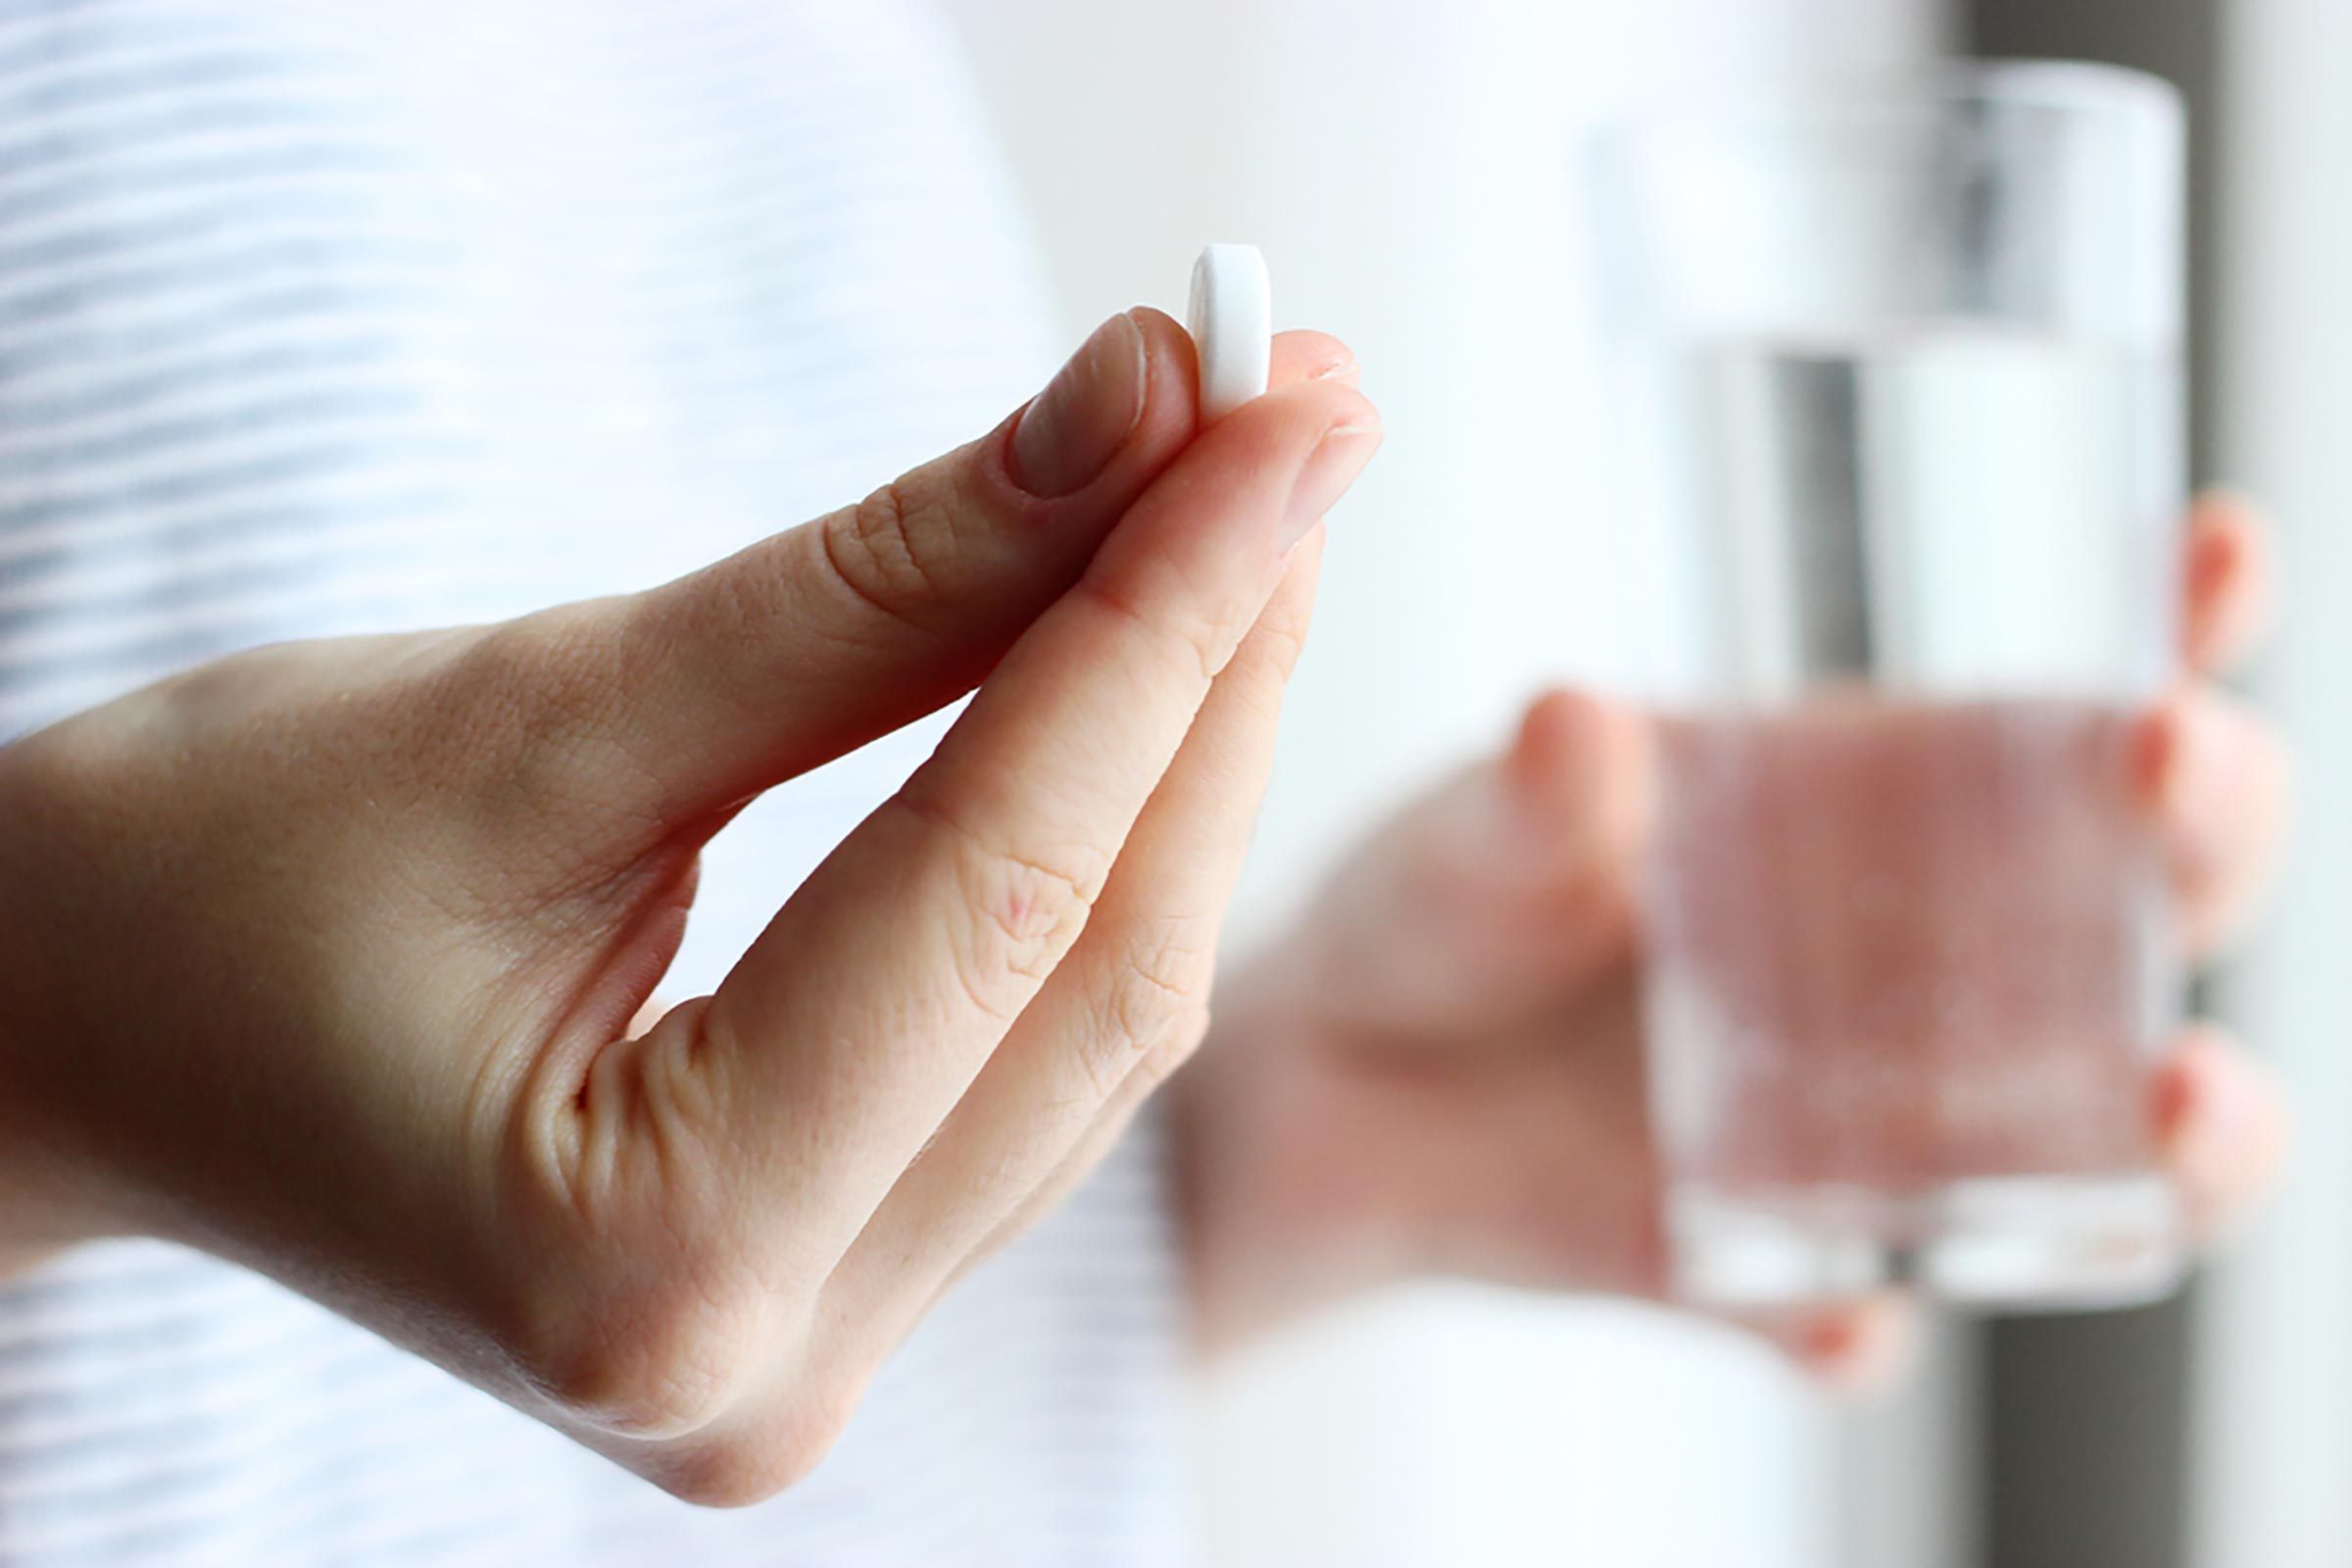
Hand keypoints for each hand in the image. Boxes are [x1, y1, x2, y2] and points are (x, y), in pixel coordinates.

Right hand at [0, 311, 1379, 1500]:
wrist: (72, 1034)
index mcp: (649, 1263)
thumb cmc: (207, 881)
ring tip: (1242, 502)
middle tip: (1290, 413)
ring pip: (1092, 1011)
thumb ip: (868, 583)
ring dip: (1186, 743)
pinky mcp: (831, 1279)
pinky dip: (1104, 840)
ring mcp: (814, 1347)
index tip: (1274, 402)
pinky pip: (1035, 1039)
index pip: (1001, 889)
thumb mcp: (535, 709)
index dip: (1164, 618)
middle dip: (1213, 668)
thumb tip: (1132, 409)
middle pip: (1094, 971)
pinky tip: (1154, 670)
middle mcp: (765, 1363)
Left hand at [1181, 493, 2287, 1379]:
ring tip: (2166, 1105)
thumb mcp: (1474, 825)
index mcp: (1879, 809)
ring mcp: (1867, 1134)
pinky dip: (1844, 1323)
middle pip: (2152, 905)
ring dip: (2163, 1144)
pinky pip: (1843, 1318)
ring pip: (2084, 1154)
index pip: (2075, 712)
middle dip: (2202, 834)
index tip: (2221, 547)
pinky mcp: (1764, 1272)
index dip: (2184, 625)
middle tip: (2170, 775)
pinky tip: (1826, 1321)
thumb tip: (1574, 723)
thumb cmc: (1449, 902)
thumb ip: (1529, 795)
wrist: (1330, 1089)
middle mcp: (1926, 972)